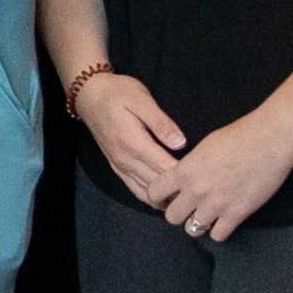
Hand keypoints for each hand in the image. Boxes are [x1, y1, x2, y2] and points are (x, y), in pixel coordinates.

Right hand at [69, 69, 189, 208]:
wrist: (89, 95)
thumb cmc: (118, 93)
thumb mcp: (141, 100)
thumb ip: (161, 123)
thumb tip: (181, 144)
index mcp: (134, 143)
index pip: (165, 168)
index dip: (185, 175)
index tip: (204, 176)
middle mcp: (125, 159)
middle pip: (157, 184)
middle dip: (178, 190)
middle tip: (202, 191)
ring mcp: (119, 165)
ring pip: (145, 192)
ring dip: (165, 198)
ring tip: (187, 199)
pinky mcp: (116, 167)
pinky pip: (134, 189)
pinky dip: (150, 198)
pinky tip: (164, 200)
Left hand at [146, 107, 292, 241]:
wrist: (270, 139)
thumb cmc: (240, 135)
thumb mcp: (204, 146)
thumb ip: (190, 165)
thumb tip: (184, 176)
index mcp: (185, 170)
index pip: (154, 192)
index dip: (158, 197)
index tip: (167, 197)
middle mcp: (196, 190)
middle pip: (172, 217)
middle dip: (178, 213)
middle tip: (189, 208)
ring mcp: (216, 204)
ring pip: (192, 229)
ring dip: (198, 223)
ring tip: (208, 215)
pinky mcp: (237, 213)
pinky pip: (218, 236)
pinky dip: (220, 230)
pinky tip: (225, 220)